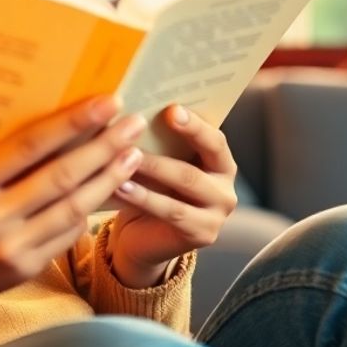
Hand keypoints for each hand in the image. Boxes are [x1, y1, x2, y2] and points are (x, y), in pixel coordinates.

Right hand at [0, 94, 145, 338]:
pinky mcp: (22, 270)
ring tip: (133, 154)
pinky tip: (107, 189)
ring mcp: (9, 249)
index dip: (73, 122)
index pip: (30, 147)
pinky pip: (65, 236)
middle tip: (132, 123)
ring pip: (73, 208)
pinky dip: (89, 211)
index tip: (105, 103)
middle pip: (61, 176)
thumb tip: (34, 127)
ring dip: (108, 178)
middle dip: (104, 146)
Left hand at [106, 105, 237, 288]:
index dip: (195, 125)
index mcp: (221, 163)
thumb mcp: (160, 162)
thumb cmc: (153, 189)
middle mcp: (225, 190)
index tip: (171, 109)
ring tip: (122, 160)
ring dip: (151, 171)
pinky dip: (144, 198)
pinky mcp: (202, 235)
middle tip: (133, 139)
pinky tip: (121, 187)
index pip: (214, 141)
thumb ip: (159, 141)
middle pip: (196, 168)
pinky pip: (171, 212)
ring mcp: (217, 216)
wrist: (145, 237)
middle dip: (162, 154)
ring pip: (183, 188)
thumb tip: (134, 113)